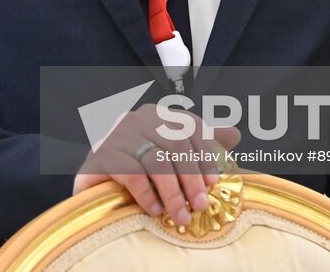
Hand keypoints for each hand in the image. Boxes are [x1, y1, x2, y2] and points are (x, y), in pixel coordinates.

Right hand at [73, 102, 240, 227]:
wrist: (94, 182)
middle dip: (191, 178)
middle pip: (174, 145)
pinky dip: (147, 194)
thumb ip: (199, 142)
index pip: (189, 127)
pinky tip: (155, 209)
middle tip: (200, 205)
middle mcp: (136, 119)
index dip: (205, 154)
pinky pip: (131, 174)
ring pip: (155, 161)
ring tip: (181, 215)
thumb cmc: (136, 166)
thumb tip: (234, 134)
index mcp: (156, 115)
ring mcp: (116, 135)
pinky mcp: (100, 156)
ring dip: (173, 193)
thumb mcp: (168, 153)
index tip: (214, 182)